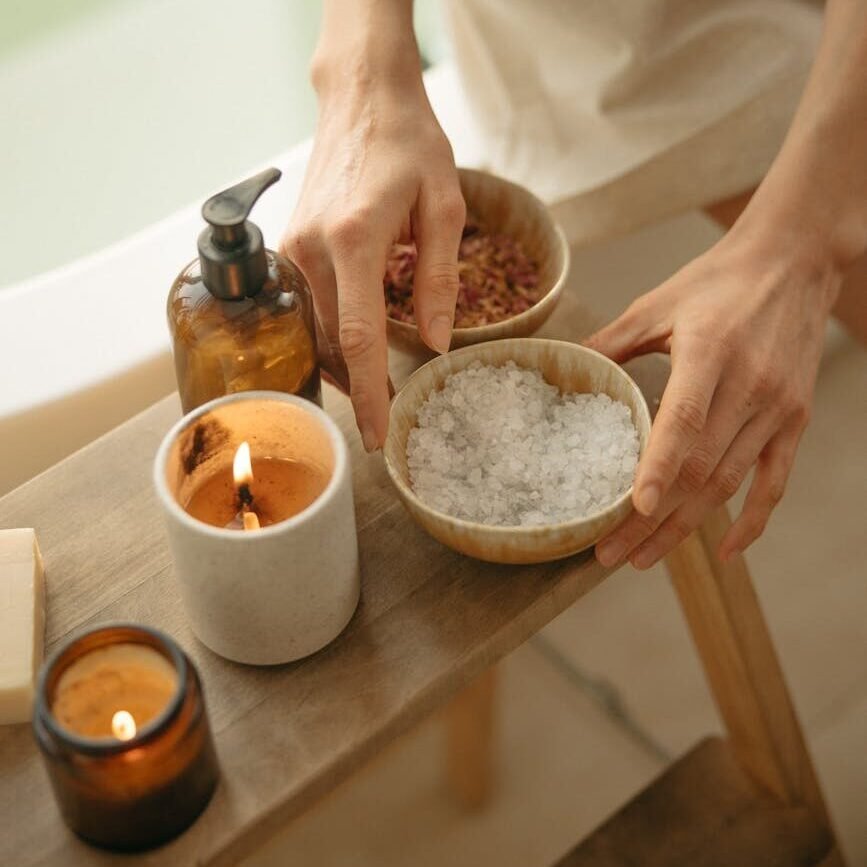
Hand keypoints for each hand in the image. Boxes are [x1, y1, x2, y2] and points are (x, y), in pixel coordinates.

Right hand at [281, 58, 463, 450]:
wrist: (362, 100)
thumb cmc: (410, 144)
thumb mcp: (445, 207)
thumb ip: (441, 280)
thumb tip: (437, 344)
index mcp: (354, 239)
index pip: (359, 338)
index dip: (369, 394)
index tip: (378, 436)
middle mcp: (312, 249)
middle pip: (332, 345)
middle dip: (359, 391)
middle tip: (388, 424)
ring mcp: (293, 249)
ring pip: (316, 333)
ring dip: (343, 370)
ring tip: (375, 396)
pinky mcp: (290, 246)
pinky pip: (308, 310)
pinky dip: (330, 339)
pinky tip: (353, 355)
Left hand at [587, 234, 840, 567]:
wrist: (795, 261)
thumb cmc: (718, 280)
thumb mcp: (658, 302)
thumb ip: (613, 341)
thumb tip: (566, 366)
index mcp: (710, 352)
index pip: (683, 421)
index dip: (658, 469)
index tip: (633, 510)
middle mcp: (750, 386)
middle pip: (700, 468)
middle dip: (653, 519)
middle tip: (611, 554)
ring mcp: (777, 408)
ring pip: (728, 484)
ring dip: (686, 528)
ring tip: (644, 557)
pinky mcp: (795, 420)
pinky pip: (775, 482)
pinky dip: (751, 521)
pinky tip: (724, 550)